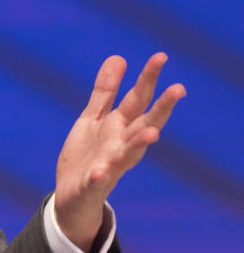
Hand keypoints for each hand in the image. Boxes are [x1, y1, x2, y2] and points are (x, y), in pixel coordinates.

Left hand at [54, 53, 184, 252]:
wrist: (72, 196)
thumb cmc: (88, 154)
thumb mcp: (93, 118)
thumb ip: (105, 91)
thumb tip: (119, 57)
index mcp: (120, 126)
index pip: (139, 99)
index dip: (148, 78)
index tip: (161, 56)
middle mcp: (121, 144)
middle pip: (144, 123)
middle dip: (162, 108)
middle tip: (180, 88)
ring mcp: (110, 165)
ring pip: (129, 153)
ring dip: (140, 143)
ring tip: (153, 133)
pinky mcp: (92, 184)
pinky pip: (97, 180)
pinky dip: (100, 175)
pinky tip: (100, 171)